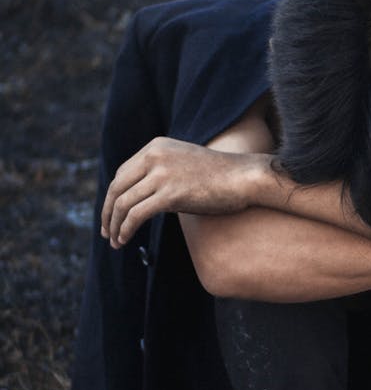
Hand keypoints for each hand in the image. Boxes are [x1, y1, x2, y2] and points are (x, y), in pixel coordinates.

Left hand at [100, 136, 266, 247]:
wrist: (244, 178)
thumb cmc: (220, 177)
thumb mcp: (184, 166)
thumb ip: (162, 175)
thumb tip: (145, 200)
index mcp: (155, 147)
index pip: (121, 174)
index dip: (112, 197)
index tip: (111, 216)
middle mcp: (154, 157)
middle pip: (116, 187)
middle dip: (107, 213)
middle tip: (107, 233)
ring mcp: (161, 174)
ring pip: (123, 203)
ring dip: (115, 225)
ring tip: (115, 242)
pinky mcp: (170, 194)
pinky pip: (136, 214)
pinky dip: (126, 229)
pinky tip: (124, 240)